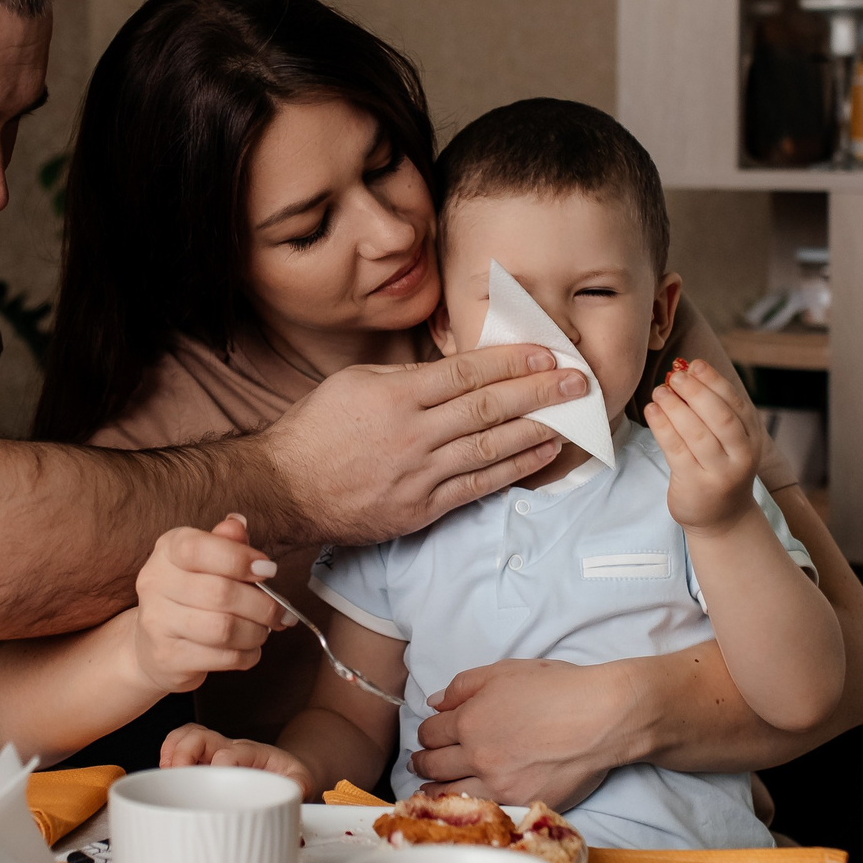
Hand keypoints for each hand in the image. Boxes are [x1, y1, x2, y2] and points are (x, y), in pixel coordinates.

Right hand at [131, 515, 290, 694]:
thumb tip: (238, 525)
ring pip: (224, 628)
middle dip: (263, 605)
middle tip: (279, 612)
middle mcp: (155, 583)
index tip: (268, 571)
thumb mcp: (206, 562)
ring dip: (257, 632)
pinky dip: (248, 655)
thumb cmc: (190, 597)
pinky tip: (249, 649)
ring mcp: (157, 623)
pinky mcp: (168, 658)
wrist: (151, 648)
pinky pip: (223, 657)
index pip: (199, 549)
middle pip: (221, 593)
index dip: (241, 559)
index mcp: (167, 551)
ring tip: (264, 630)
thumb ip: (225, 544)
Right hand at [159, 723, 315, 795]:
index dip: (219, 765)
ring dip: (173, 750)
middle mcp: (230, 748)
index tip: (213, 781)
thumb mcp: (300, 781)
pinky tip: (165, 771)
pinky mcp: (203, 758)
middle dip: (185, 753)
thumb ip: (299, 785)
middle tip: (179, 777)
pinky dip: (167, 752)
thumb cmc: (287, 777)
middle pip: (202, 736)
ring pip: (188, 735)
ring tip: (167, 772)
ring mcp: (214, 750)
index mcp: (253, 754)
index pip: (231, 753)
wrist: (284, 769)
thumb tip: (296, 793)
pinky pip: (179, 743)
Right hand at [260, 346, 586, 544]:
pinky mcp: (421, 508)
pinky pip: (477, 486)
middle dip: (539, 392)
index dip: (512, 363)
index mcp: (395, 395)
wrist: (284, 490)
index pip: (466, 373)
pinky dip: (514, 469)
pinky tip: (540, 455)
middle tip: (578, 381)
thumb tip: (456, 370)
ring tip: (570, 417)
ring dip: (536, 430)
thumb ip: (407, 377)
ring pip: (490, 447)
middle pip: (487, 408)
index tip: (546, 354)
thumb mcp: (354, 383)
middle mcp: (412, 433)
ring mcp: (419, 474)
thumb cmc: (316, 431)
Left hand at [409, 658, 645, 808]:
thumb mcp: (506, 671)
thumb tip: (436, 702)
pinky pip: (477, 810)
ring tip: (428, 788)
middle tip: (421, 763)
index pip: (430, 732)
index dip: (428, 732)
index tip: (431, 735)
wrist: (602, 718)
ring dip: (431, 789)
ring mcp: (496, 783)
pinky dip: (461, 807)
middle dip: (422, 761)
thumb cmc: (560, 689)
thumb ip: (464, 685)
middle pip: (431, 764)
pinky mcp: (518, 803)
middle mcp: (475, 754)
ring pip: (446, 793)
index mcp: (469, 719)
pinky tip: (459, 805)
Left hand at [646, 359, 759, 531]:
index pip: (735, 403)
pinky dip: (663, 427)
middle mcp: (742, 455)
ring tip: (659, 391)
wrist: (722, 518)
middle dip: (696, 392)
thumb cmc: (720, 469)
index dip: (714, 381)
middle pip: (720, 417)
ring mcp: (720, 473)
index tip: (694, 364)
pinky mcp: (696, 485)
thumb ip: (713, 410)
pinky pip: (677, 450)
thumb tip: (687, 370)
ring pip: (697, 433)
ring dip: (675, 407)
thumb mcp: (729, 440)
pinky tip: (652, 411)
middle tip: (674, 376)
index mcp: (752, 437)